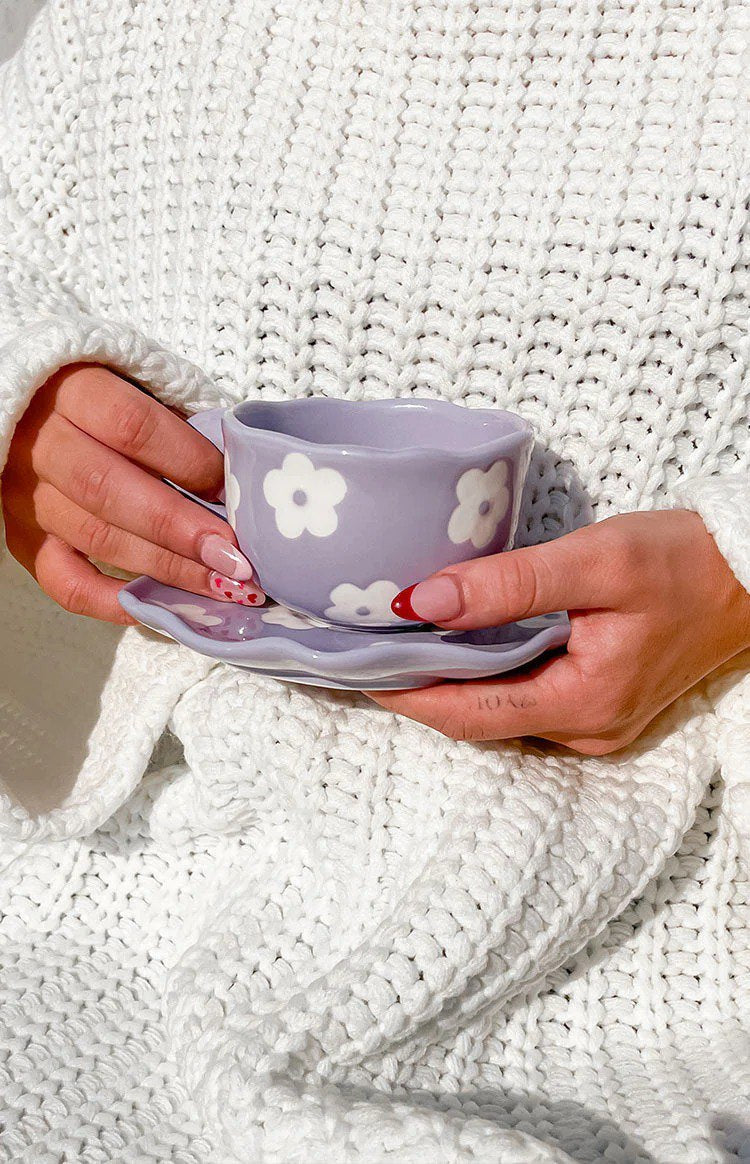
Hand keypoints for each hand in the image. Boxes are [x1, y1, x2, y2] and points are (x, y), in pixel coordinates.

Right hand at [1, 363, 264, 622]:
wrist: (34, 411)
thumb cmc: (105, 397)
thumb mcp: (139, 385)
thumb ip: (178, 423)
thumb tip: (238, 479)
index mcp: (74, 389)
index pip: (132, 426)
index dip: (189, 461)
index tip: (233, 489)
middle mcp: (41, 443)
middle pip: (111, 489)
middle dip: (182, 529)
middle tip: (235, 558)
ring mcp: (27, 496)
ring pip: (95, 538)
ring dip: (166, 568)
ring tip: (221, 586)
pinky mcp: (23, 539)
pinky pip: (62, 581)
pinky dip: (110, 601)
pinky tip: (157, 607)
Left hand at [369, 510, 749, 754]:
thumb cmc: (686, 562)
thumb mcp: (597, 560)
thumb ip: (510, 584)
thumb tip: (423, 601)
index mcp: (583, 703)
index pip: (467, 714)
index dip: (404, 694)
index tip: (350, 668)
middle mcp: (585, 728)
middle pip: (477, 719)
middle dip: (416, 690)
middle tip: (358, 653)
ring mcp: (594, 721)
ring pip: (499, 711)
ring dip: (446, 682)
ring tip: (392, 644)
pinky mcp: (599, 701)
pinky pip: (524, 698)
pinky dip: (483, 674)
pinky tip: (456, 643)